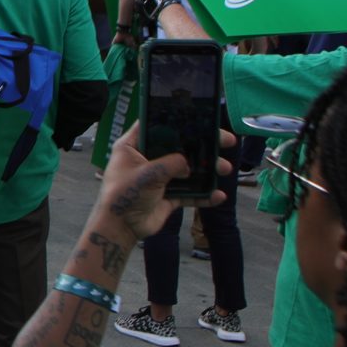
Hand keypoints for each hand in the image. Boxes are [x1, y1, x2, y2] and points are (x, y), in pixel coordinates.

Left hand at [95, 127, 229, 239]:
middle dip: (202, 145)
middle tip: (225, 141)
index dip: (176, 120)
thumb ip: (170, 164)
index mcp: (133, 147)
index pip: (155, 125)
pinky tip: (218, 196)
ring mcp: (159, 178)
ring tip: (225, 169)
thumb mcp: (147, 174)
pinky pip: (189, 193)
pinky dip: (203, 195)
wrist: (121, 228)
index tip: (201, 118)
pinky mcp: (167, 196)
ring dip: (207, 170)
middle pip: (178, 147)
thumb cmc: (124, 195)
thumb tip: (188, 164)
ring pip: (187, 170)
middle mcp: (147, 159)